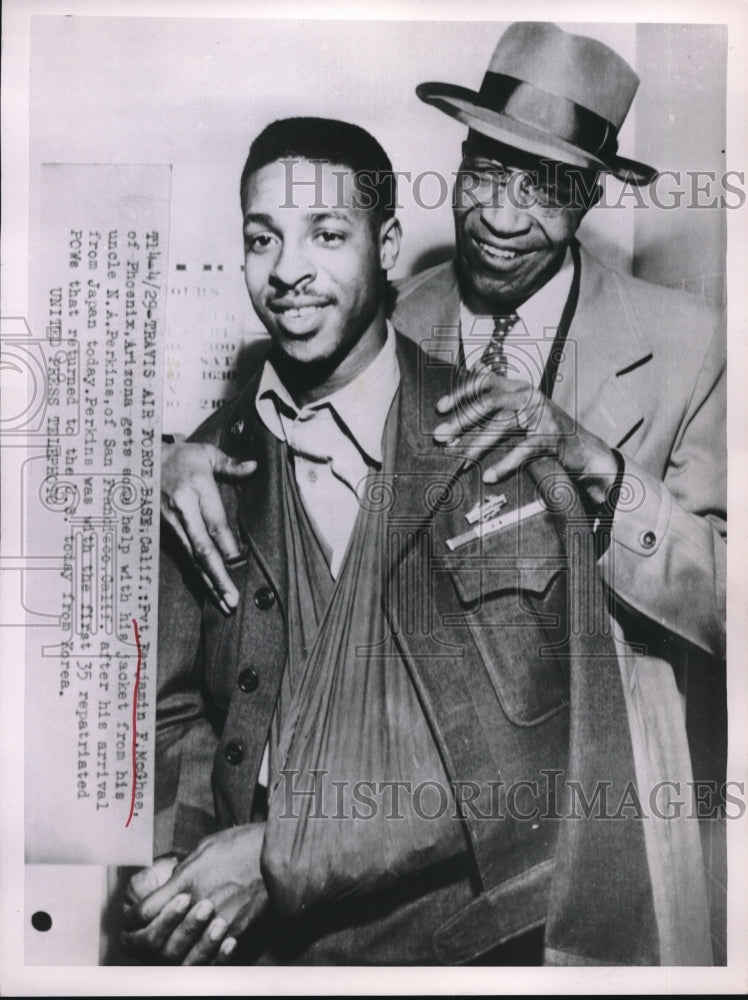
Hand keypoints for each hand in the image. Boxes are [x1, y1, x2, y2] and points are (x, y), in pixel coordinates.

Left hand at [122, 824, 267, 964]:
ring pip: (184, 955)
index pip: (145, 910)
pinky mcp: (238, 930)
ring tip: (175, 949)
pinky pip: (213, 957)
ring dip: (176, 954)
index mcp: (186, 879)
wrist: (280, 853)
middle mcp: (197, 903)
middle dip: (151, 940)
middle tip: (150, 938)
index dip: (135, 918)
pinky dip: (204, 957)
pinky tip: (203, 951)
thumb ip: (185, 869)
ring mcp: (218, 920)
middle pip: (160, 939)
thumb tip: (172, 884)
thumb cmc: (244, 844)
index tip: (135, 918)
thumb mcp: (207, 847)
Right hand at [161, 440, 255, 612]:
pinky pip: (185, 556)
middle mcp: (182, 510)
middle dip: (219, 576)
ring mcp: (171, 523)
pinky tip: (209, 590)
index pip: (215, 523)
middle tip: (232, 599)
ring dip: (209, 582)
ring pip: (193, 558)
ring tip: (224, 603)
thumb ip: (230, 465)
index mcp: (195, 489)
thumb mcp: (205, 454)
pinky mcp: (165, 532)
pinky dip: (198, 574)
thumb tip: (254, 467)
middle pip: (203, 548)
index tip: (239, 563)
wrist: (140, 460)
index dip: (227, 546)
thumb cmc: (180, 457)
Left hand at [434, 369, 617, 506]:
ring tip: (459, 460)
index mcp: (518, 387)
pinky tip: (488, 476)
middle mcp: (528, 396)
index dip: (460, 393)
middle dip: (462, 420)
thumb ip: (496, 409)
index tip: (439, 408)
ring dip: (478, 445)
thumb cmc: (544, 432)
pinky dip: (504, 465)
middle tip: (440, 437)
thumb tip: (456, 414)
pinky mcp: (551, 436)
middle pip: (489, 403)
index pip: (485, 382)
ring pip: (503, 426)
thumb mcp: (520, 414)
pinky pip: (522, 451)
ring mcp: (541, 414)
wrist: (583, 450)